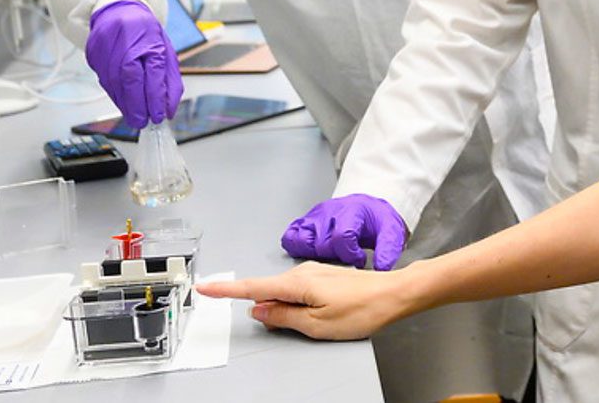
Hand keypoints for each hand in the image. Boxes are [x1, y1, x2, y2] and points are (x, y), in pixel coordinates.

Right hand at [85, 0, 182, 128]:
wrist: (118, 10)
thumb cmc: (144, 31)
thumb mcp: (165, 50)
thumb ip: (169, 80)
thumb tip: (170, 108)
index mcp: (148, 38)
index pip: (153, 72)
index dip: (155, 97)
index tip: (159, 115)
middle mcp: (125, 42)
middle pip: (130, 80)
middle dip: (137, 106)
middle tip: (143, 122)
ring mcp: (106, 47)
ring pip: (114, 83)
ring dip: (125, 104)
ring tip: (135, 117)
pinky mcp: (93, 54)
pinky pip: (104, 80)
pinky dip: (115, 95)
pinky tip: (122, 103)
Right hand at [198, 261, 408, 339]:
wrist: (394, 294)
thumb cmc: (361, 310)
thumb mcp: (316, 324)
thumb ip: (282, 317)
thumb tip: (258, 309)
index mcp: (297, 283)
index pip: (252, 287)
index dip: (226, 290)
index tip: (204, 287)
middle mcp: (303, 272)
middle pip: (269, 291)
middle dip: (268, 309)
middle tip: (293, 326)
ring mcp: (314, 272)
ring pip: (285, 292)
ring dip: (287, 308)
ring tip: (316, 322)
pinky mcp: (324, 276)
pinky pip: (299, 290)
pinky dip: (298, 303)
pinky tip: (318, 314)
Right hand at [281, 194, 406, 270]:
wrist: (367, 208)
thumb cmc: (376, 220)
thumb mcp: (391, 232)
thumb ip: (388, 249)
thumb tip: (382, 266)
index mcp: (351, 212)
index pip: (342, 236)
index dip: (349, 254)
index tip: (358, 259)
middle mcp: (329, 213)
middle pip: (320, 243)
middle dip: (332, 257)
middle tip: (344, 258)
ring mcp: (314, 217)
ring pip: (301, 240)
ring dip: (312, 254)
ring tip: (327, 257)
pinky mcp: (304, 222)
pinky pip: (291, 236)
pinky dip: (296, 247)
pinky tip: (309, 254)